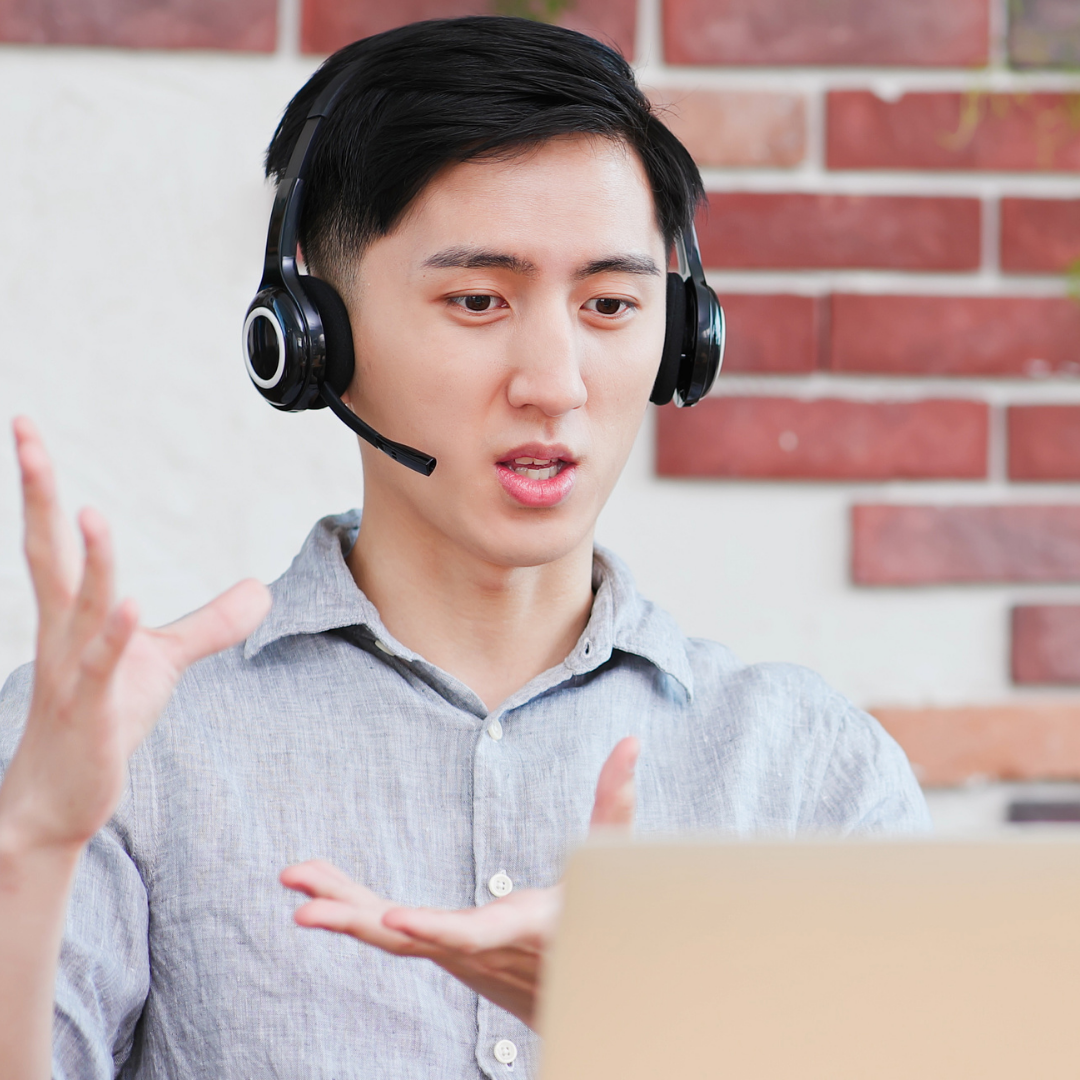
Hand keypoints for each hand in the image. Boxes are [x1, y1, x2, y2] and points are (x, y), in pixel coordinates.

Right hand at [0, 418, 270, 852]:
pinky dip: (115, 636)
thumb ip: (209, 624)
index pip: (53, 539)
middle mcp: (61, 634)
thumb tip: (261, 590)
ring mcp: (71, 673)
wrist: (60, 801)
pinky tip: (134, 606)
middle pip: (47, 552)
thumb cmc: (104, 720)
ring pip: (78, 606)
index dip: (44, 486)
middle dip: (40, 493)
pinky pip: (102, 668)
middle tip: (26, 432)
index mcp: (71, 616)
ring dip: (87, 563)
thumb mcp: (162, 664)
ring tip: (92, 513)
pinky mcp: (92, 714)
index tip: (28, 428)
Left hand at [280, 735, 639, 1028]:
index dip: (434, 930)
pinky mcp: (443, 947)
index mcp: (522, 928)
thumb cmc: (600, 918)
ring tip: (294, 882)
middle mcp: (480, 948)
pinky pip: (392, 931)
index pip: (473, 934)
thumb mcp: (613, 860)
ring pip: (391, 937)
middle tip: (302, 906)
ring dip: (342, 908)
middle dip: (355, 920)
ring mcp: (455, 953)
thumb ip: (616, 801)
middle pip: (410, 940)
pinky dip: (356, 910)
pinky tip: (321, 891)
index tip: (394, 922)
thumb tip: (631, 742)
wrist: (586, 989)